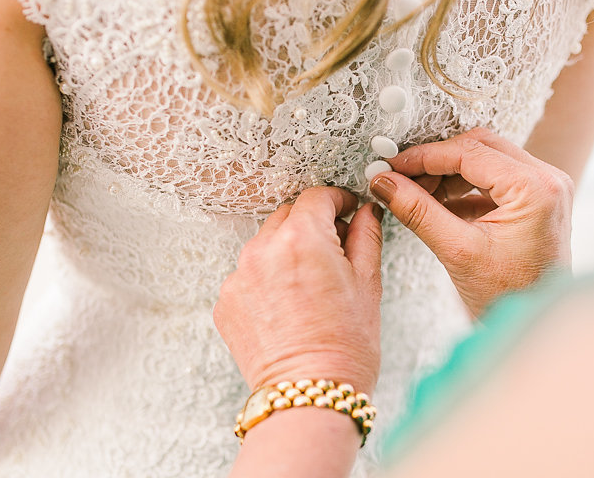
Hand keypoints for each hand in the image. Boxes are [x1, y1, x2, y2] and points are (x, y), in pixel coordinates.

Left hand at [213, 187, 383, 393]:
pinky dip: (268, 278)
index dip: (338, 199)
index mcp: (302, 239)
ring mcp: (238, 276)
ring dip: (288, 250)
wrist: (308, 396)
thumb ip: (366, 236)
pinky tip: (290, 305)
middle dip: (312, 224)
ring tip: (312, 283)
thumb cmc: (344, 347)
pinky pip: (249, 274)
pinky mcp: (226, 301)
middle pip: (288, 215)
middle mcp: (263, 250)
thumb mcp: (368, 284)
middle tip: (336, 247)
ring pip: (266, 244)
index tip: (347, 209)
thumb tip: (367, 212)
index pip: (316, 196)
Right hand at [370, 128, 572, 316]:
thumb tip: (384, 182)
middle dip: (436, 160)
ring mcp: (544, 188)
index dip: (424, 156)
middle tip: (400, 176)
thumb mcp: (457, 251)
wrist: (533, 322)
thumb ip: (417, 210)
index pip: (470, 152)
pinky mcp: (535, 201)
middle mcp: (547, 179)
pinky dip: (463, 187)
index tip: (392, 165)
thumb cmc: (509, 296)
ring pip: (486, 159)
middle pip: (480, 147)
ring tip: (415, 193)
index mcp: (535, 187)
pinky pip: (494, 179)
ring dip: (448, 173)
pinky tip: (436, 204)